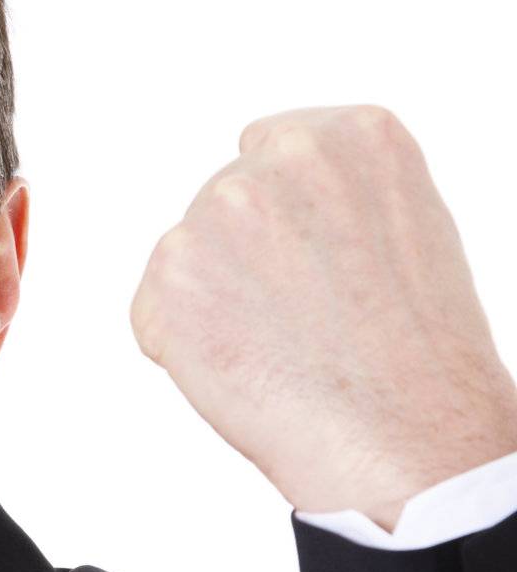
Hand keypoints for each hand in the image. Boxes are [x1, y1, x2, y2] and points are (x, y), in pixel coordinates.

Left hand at [130, 105, 516, 529]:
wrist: (402, 438)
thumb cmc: (415, 353)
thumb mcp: (404, 226)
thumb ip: (329, 191)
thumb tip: (266, 195)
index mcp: (353, 132)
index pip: (267, 149)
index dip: (282, 218)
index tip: (311, 264)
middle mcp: (282, 156)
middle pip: (220, 203)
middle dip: (244, 258)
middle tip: (301, 319)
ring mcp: (218, 212)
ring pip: (186, 259)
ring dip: (211, 302)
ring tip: (279, 347)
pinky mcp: (171, 275)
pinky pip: (155, 314)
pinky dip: (182, 348)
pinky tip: (243, 370)